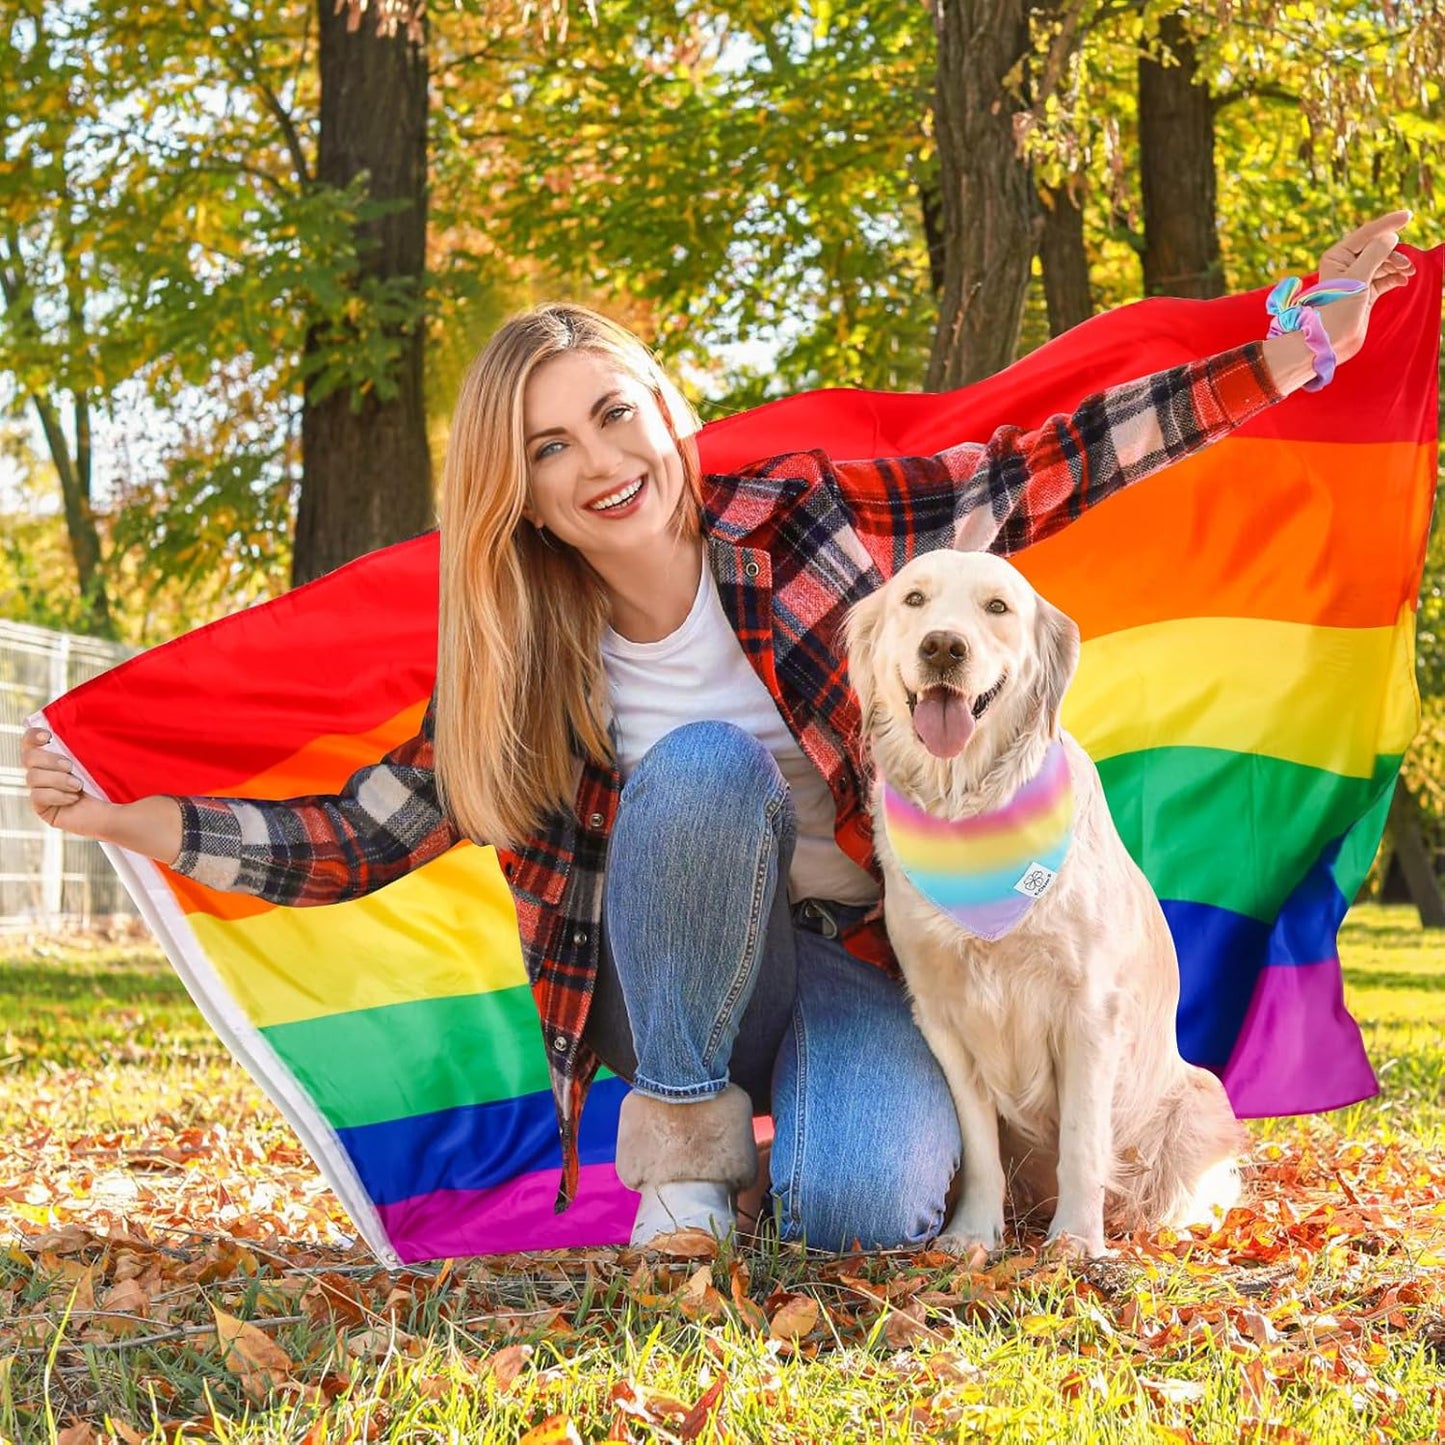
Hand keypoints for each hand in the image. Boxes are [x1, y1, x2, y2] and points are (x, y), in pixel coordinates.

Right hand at [22, 726, 118, 838]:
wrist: (117, 811)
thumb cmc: (111, 783)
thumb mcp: (103, 759)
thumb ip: (94, 742)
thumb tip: (101, 714)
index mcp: (53, 756)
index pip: (30, 741)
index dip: (33, 736)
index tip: (49, 736)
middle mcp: (43, 772)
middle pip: (28, 758)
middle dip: (49, 759)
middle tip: (71, 766)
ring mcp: (41, 791)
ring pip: (32, 777)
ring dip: (57, 779)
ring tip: (78, 786)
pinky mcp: (43, 808)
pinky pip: (37, 796)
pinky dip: (56, 796)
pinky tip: (74, 799)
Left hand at [1312, 210, 1415, 365]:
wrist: (1329, 342)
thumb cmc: (1336, 311)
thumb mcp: (1357, 278)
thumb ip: (1374, 254)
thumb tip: (1390, 236)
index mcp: (1337, 256)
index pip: (1366, 234)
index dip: (1387, 224)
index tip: (1408, 215)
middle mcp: (1345, 265)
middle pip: (1378, 248)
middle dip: (1394, 253)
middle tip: (1407, 266)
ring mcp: (1356, 279)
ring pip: (1383, 263)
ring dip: (1397, 265)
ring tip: (1408, 273)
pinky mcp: (1364, 293)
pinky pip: (1384, 278)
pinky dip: (1395, 277)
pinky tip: (1403, 281)